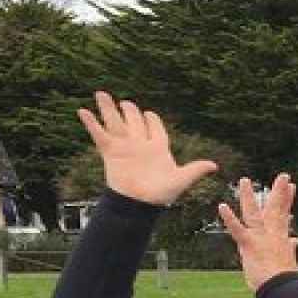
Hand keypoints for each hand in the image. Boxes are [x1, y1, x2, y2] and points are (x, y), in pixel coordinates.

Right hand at [77, 91, 218, 206]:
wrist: (138, 204)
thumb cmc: (160, 194)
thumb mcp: (180, 180)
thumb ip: (195, 170)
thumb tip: (215, 166)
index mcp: (157, 148)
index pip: (155, 128)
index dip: (152, 120)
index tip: (148, 113)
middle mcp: (139, 144)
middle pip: (133, 122)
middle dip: (129, 111)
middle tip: (125, 102)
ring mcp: (124, 146)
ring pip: (115, 123)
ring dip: (108, 109)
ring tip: (101, 93)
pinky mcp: (111, 152)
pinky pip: (99, 135)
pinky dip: (91, 123)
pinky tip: (83, 111)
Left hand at [216, 174, 297, 292]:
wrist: (282, 288)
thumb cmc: (284, 278)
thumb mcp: (288, 259)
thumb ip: (290, 247)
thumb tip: (295, 240)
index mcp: (281, 237)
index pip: (285, 214)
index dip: (287, 199)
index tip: (292, 186)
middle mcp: (272, 234)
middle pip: (276, 209)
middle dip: (279, 191)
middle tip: (283, 176)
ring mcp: (260, 238)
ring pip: (254, 214)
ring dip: (248, 197)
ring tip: (244, 180)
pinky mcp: (249, 245)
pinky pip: (238, 230)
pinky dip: (229, 218)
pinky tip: (222, 206)